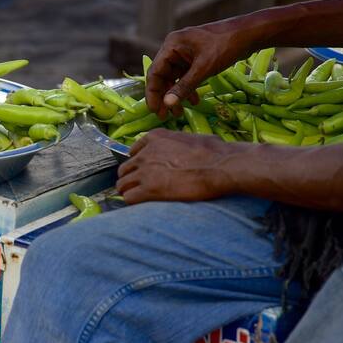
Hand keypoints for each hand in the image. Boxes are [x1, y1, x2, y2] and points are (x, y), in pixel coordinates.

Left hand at [116, 129, 238, 203]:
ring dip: (128, 191)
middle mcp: (145, 153)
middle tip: (137, 188)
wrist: (220, 166)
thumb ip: (178, 142)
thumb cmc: (215, 152)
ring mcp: (145, 171)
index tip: (142, 171)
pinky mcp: (149, 189)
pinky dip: (133, 202)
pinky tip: (141, 205)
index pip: (133, 152)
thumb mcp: (191, 137)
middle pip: (125, 169)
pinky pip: (129, 198)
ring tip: (136, 198)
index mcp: (155, 138)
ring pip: (122, 184)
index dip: (137, 164)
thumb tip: (185, 147)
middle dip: (129, 178)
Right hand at [146, 21, 251, 117]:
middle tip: (165, 116)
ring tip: (179, 113)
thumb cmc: (225, 46)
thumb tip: (167, 104)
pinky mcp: (196, 58)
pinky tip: (194, 101)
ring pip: (175, 78)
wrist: (249, 34)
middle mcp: (175, 48)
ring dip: (177, 95)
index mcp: (171, 45)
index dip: (153, 93)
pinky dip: (189, 88)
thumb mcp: (204, 69)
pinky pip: (186, 75)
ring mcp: (185, 53)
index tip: (154, 110)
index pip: (155, 72)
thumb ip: (184, 86)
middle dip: (165, 97)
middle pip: (163, 76)